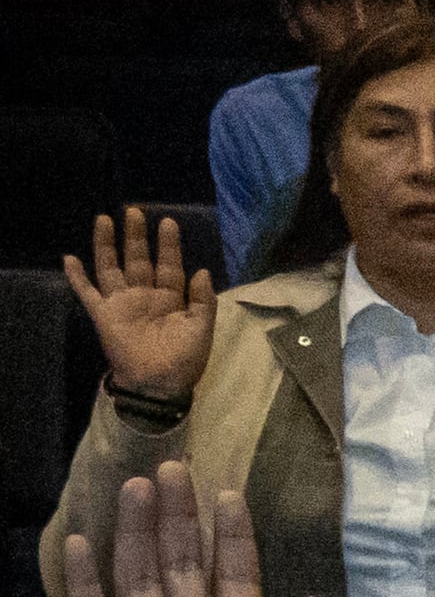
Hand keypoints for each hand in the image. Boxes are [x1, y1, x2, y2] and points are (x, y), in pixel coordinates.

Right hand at [63, 212, 215, 405]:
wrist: (159, 385)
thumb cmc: (185, 360)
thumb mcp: (202, 329)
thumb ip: (203, 300)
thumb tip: (202, 270)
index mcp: (170, 298)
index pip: (169, 265)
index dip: (168, 245)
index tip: (168, 222)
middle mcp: (144, 296)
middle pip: (138, 260)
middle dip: (136, 237)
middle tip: (134, 211)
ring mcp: (122, 304)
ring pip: (112, 268)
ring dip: (107, 245)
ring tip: (104, 220)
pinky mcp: (103, 315)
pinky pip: (88, 293)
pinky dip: (77, 277)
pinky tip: (69, 259)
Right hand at [64, 467, 337, 596]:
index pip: (236, 577)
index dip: (233, 537)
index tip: (231, 494)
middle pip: (184, 566)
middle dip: (182, 518)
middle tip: (176, 466)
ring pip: (141, 580)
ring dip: (140, 534)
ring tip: (139, 486)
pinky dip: (85, 583)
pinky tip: (80, 542)